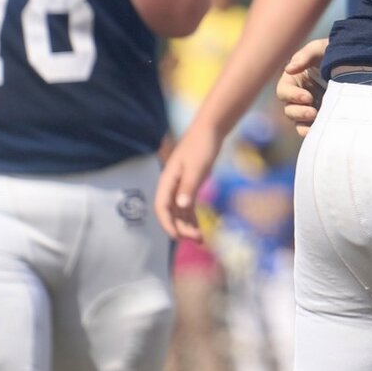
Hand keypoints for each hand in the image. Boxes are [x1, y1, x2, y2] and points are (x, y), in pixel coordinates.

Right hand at [157, 122, 222, 241]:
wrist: (210, 131)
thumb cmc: (201, 146)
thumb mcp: (197, 167)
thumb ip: (188, 186)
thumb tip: (181, 205)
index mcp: (167, 181)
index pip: (162, 207)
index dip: (167, 223)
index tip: (177, 237)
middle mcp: (171, 186)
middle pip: (171, 213)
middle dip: (181, 227)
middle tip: (197, 239)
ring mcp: (180, 187)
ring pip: (180, 212)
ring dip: (187, 225)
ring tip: (200, 239)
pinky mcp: (190, 186)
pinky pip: (188, 207)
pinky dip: (193, 218)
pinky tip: (200, 228)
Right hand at [277, 39, 327, 135]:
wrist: (360, 62)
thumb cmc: (334, 51)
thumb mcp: (320, 48)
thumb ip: (305, 56)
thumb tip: (289, 69)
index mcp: (294, 80)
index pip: (284, 92)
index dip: (292, 96)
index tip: (307, 97)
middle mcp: (299, 96)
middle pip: (289, 110)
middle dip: (299, 113)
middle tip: (313, 112)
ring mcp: (310, 108)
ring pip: (299, 123)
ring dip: (305, 126)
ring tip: (319, 124)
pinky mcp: (323, 117)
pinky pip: (314, 129)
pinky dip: (316, 132)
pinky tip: (325, 133)